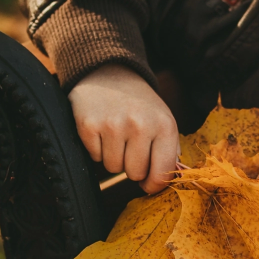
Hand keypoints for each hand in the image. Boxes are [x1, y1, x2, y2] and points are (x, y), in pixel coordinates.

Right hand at [68, 65, 178, 193]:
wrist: (110, 74)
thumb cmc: (141, 105)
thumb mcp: (164, 121)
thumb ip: (170, 152)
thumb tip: (168, 180)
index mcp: (164, 126)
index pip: (161, 173)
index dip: (154, 185)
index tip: (148, 184)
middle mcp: (140, 125)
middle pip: (134, 174)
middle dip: (132, 166)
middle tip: (130, 146)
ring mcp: (112, 125)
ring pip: (113, 168)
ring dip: (114, 157)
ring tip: (117, 136)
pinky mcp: (88, 125)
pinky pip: (94, 157)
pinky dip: (97, 149)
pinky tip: (102, 131)